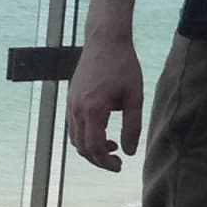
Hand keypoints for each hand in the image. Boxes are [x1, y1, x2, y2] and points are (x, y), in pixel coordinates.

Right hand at [68, 29, 144, 170]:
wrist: (105, 40)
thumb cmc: (123, 65)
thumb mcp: (135, 96)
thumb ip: (132, 126)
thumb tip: (130, 151)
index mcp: (93, 109)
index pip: (94, 147)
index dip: (106, 162)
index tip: (120, 166)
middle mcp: (77, 108)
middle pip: (82, 147)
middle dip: (98, 160)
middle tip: (117, 162)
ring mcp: (71, 103)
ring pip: (75, 138)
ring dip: (91, 148)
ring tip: (112, 146)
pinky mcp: (71, 98)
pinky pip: (73, 126)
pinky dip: (85, 136)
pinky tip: (102, 132)